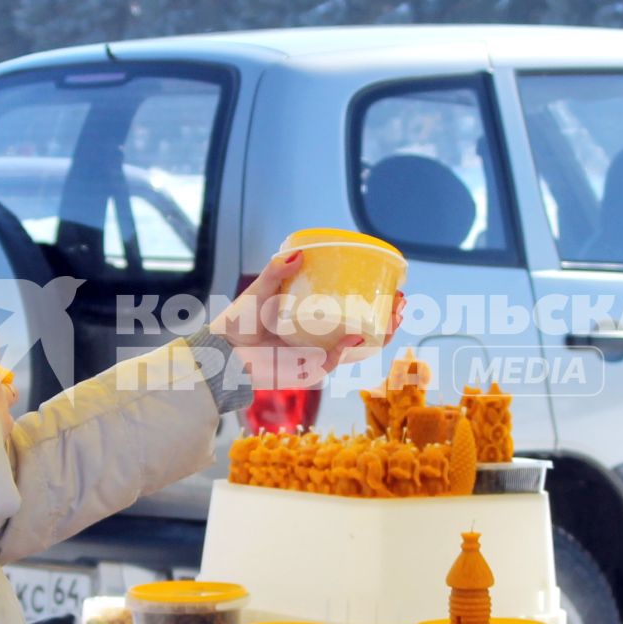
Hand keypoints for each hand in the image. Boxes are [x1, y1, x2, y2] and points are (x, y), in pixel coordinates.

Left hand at [212, 251, 406, 388]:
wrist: (223, 352)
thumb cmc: (240, 322)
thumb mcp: (260, 290)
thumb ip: (277, 271)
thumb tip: (298, 252)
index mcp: (315, 318)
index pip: (353, 310)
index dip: (376, 302)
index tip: (392, 287)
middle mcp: (321, 337)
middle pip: (365, 331)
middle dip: (388, 319)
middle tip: (399, 301)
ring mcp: (318, 355)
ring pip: (358, 349)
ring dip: (380, 335)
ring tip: (393, 316)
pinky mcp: (309, 371)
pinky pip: (335, 361)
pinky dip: (347, 350)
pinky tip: (356, 336)